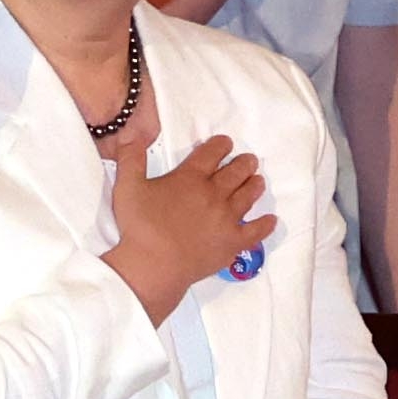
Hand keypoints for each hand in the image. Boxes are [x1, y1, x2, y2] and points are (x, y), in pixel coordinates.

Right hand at [105, 124, 272, 323]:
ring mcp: (227, 219)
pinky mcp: (233, 242)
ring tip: (258, 180)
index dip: (220, 145)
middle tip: (249, 160)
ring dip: (254, 185)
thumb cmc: (139, 226)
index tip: (226, 142)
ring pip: (247, 196)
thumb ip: (130, 158)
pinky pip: (256, 231)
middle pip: (235, 172)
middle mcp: (214, 194)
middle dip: (244, 163)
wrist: (154, 265)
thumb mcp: (127, 187)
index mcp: (190, 178)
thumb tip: (131, 133)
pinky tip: (270, 220)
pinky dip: (265, 224)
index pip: (211, 153)